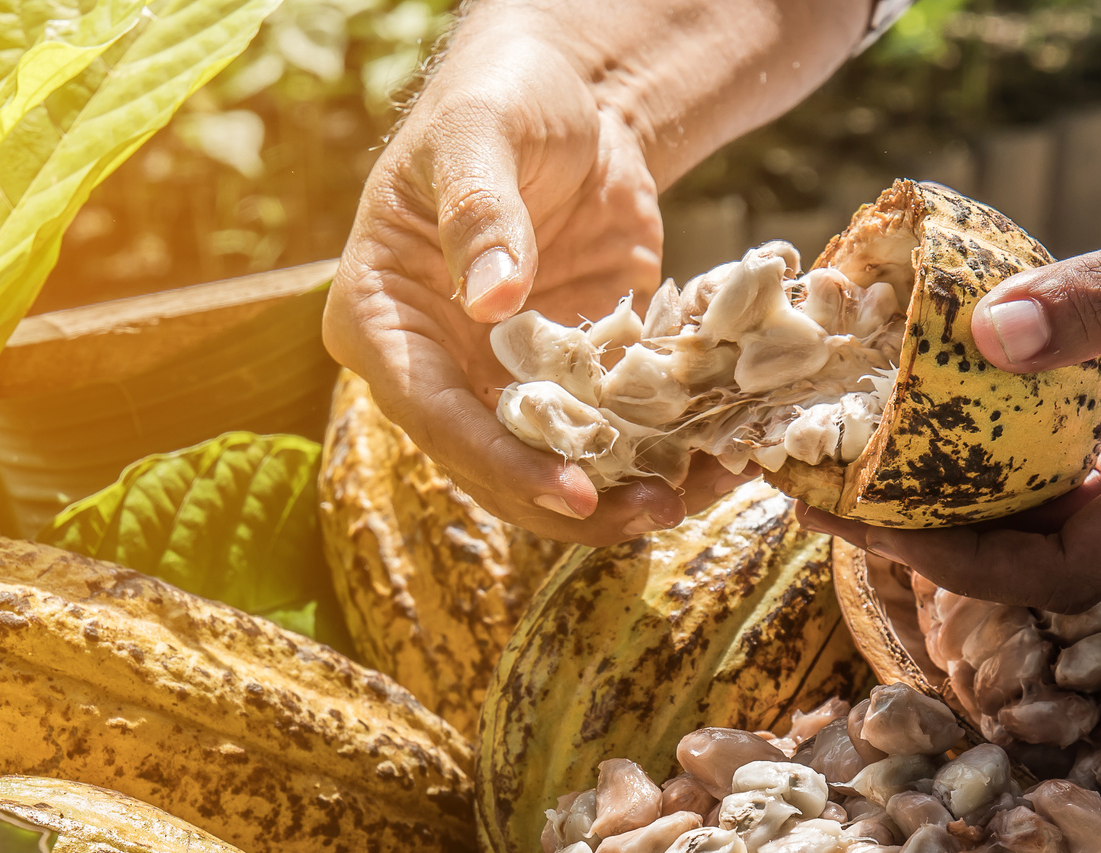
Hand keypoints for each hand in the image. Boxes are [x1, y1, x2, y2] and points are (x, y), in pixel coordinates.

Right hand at [322, 3, 866, 545]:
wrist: (570, 95)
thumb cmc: (500, 97)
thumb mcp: (479, 133)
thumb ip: (478, 211)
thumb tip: (491, 300)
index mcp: (382, 320)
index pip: (435, 417)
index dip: (503, 463)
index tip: (573, 491)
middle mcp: (435, 369)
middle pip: (493, 468)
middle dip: (573, 502)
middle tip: (656, 510)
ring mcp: (504, 381)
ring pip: (553, 468)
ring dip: (623, 494)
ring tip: (698, 493)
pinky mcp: (572, 379)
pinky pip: (610, 435)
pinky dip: (661, 454)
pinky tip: (717, 460)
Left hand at [803, 112, 1100, 610]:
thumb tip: (988, 334)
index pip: (1063, 571)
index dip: (961, 565)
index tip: (872, 529)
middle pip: (1037, 548)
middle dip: (934, 533)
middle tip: (829, 496)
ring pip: (1041, 494)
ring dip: (954, 480)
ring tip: (856, 450)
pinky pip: (1057, 430)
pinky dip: (992, 418)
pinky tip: (927, 387)